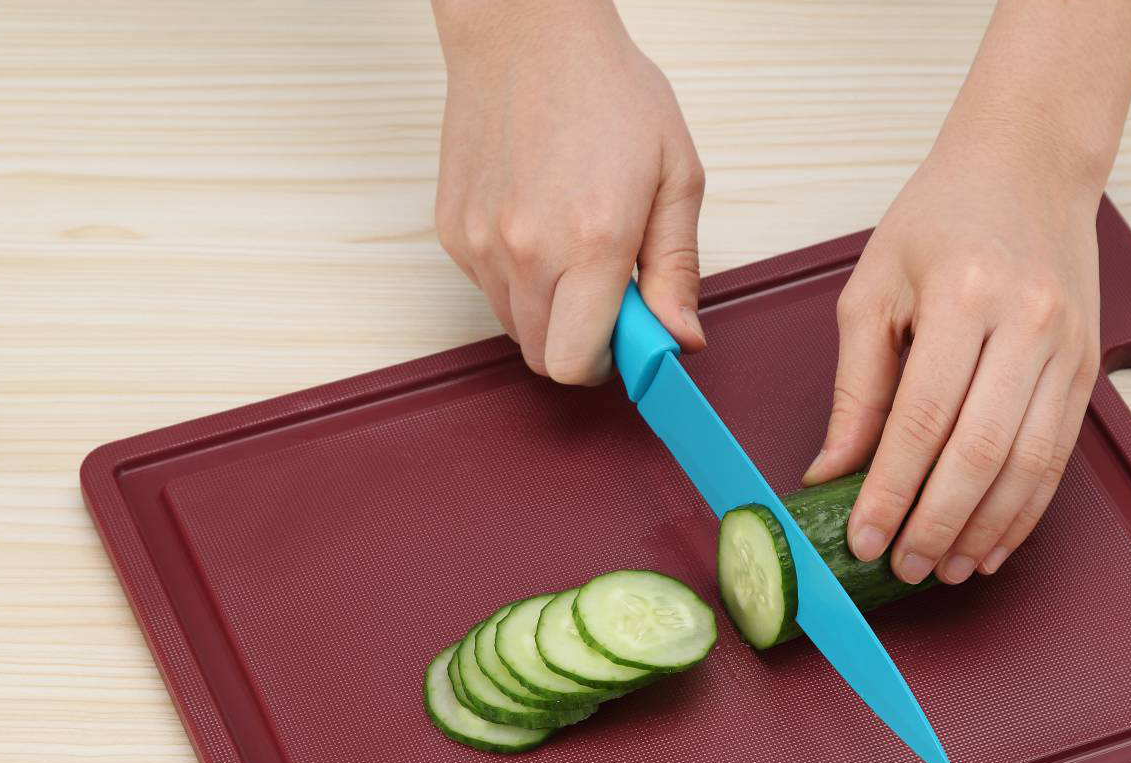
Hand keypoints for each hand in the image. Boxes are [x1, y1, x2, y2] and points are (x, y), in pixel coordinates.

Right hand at [431, 0, 705, 384]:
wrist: (525, 32)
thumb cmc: (608, 92)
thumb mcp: (674, 174)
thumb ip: (677, 267)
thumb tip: (680, 340)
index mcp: (592, 242)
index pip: (577, 363)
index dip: (608, 363)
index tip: (628, 338)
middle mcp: (526, 250)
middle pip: (543, 358)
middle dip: (579, 342)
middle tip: (606, 293)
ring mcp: (479, 242)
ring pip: (513, 325)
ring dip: (547, 309)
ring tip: (570, 245)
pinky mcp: (450, 230)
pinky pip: (487, 287)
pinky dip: (514, 276)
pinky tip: (535, 219)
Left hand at [805, 140, 1102, 584]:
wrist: (1029, 164)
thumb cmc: (943, 217)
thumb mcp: (875, 287)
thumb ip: (855, 386)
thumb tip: (832, 472)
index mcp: (965, 296)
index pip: (922, 418)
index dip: (892, 490)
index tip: (863, 537)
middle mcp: (1028, 323)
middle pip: (981, 452)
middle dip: (937, 524)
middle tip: (903, 567)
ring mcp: (1068, 348)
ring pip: (1030, 466)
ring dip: (986, 530)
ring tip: (947, 569)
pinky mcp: (1089, 367)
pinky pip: (1059, 456)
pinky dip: (1026, 509)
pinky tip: (994, 541)